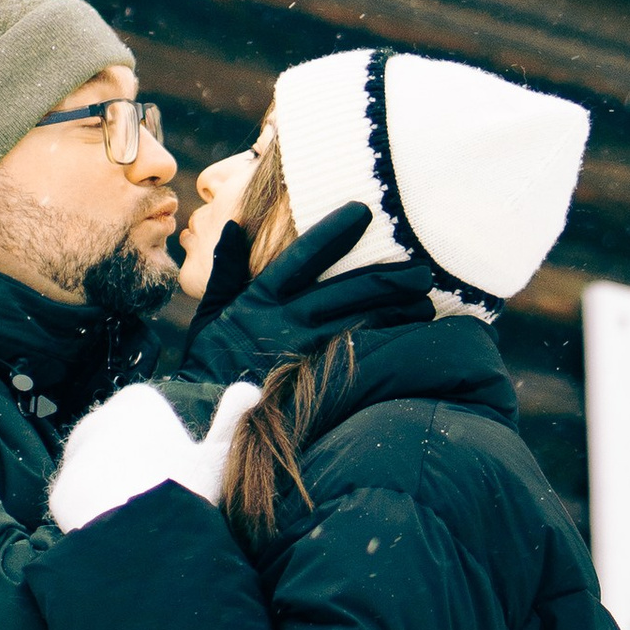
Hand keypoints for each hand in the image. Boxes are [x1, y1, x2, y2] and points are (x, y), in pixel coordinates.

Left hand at [44, 380, 261, 532]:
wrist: (142, 533)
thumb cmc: (185, 486)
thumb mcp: (218, 454)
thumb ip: (232, 420)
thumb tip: (252, 390)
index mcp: (137, 401)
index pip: (152, 425)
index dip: (169, 453)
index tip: (180, 475)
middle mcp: (98, 418)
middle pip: (122, 449)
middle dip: (136, 470)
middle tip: (160, 500)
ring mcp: (74, 456)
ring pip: (99, 476)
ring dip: (113, 493)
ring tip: (139, 518)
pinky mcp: (59, 491)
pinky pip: (81, 506)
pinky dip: (94, 519)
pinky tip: (113, 532)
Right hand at [181, 207, 432, 386]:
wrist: (202, 418)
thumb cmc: (208, 362)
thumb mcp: (212, 312)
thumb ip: (226, 269)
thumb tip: (235, 227)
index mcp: (259, 299)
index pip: (302, 257)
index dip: (333, 232)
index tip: (362, 211)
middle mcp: (285, 323)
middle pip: (346, 292)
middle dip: (388, 278)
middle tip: (423, 269)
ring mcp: (303, 355)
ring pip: (360, 325)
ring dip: (396, 313)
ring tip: (426, 303)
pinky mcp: (314, 385)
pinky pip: (357, 361)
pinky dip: (385, 348)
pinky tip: (411, 340)